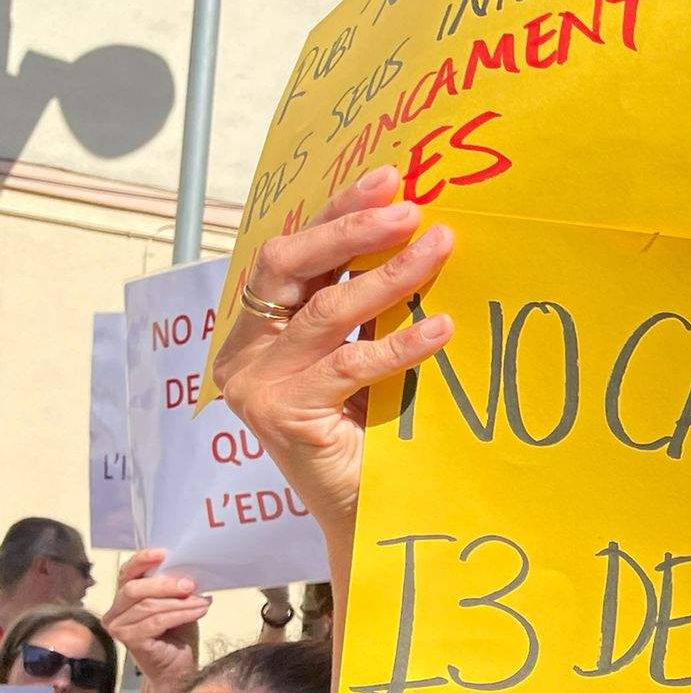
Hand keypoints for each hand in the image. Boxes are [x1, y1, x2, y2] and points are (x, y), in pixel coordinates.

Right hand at [103, 548, 208, 687]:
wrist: (178, 669)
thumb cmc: (177, 635)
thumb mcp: (177, 605)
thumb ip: (174, 589)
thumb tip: (188, 571)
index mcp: (123, 598)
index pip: (127, 573)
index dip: (142, 560)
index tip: (164, 552)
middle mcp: (114, 611)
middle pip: (134, 589)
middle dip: (165, 583)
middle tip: (191, 583)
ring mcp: (118, 627)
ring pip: (148, 606)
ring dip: (180, 601)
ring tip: (203, 601)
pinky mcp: (129, 640)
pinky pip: (157, 621)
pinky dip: (181, 614)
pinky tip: (200, 611)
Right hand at [214, 167, 454, 541]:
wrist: (364, 512)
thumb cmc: (369, 430)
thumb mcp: (361, 354)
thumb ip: (367, 306)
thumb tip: (421, 235)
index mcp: (259, 324)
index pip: (293, 251)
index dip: (338, 211)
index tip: (390, 180)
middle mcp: (247, 349)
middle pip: (290, 264)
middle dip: (351, 228)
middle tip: (410, 208)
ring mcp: (257, 384)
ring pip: (327, 311)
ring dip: (390, 275)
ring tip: (440, 249)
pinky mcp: (284, 416)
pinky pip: (352, 365)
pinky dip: (401, 342)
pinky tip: (442, 326)